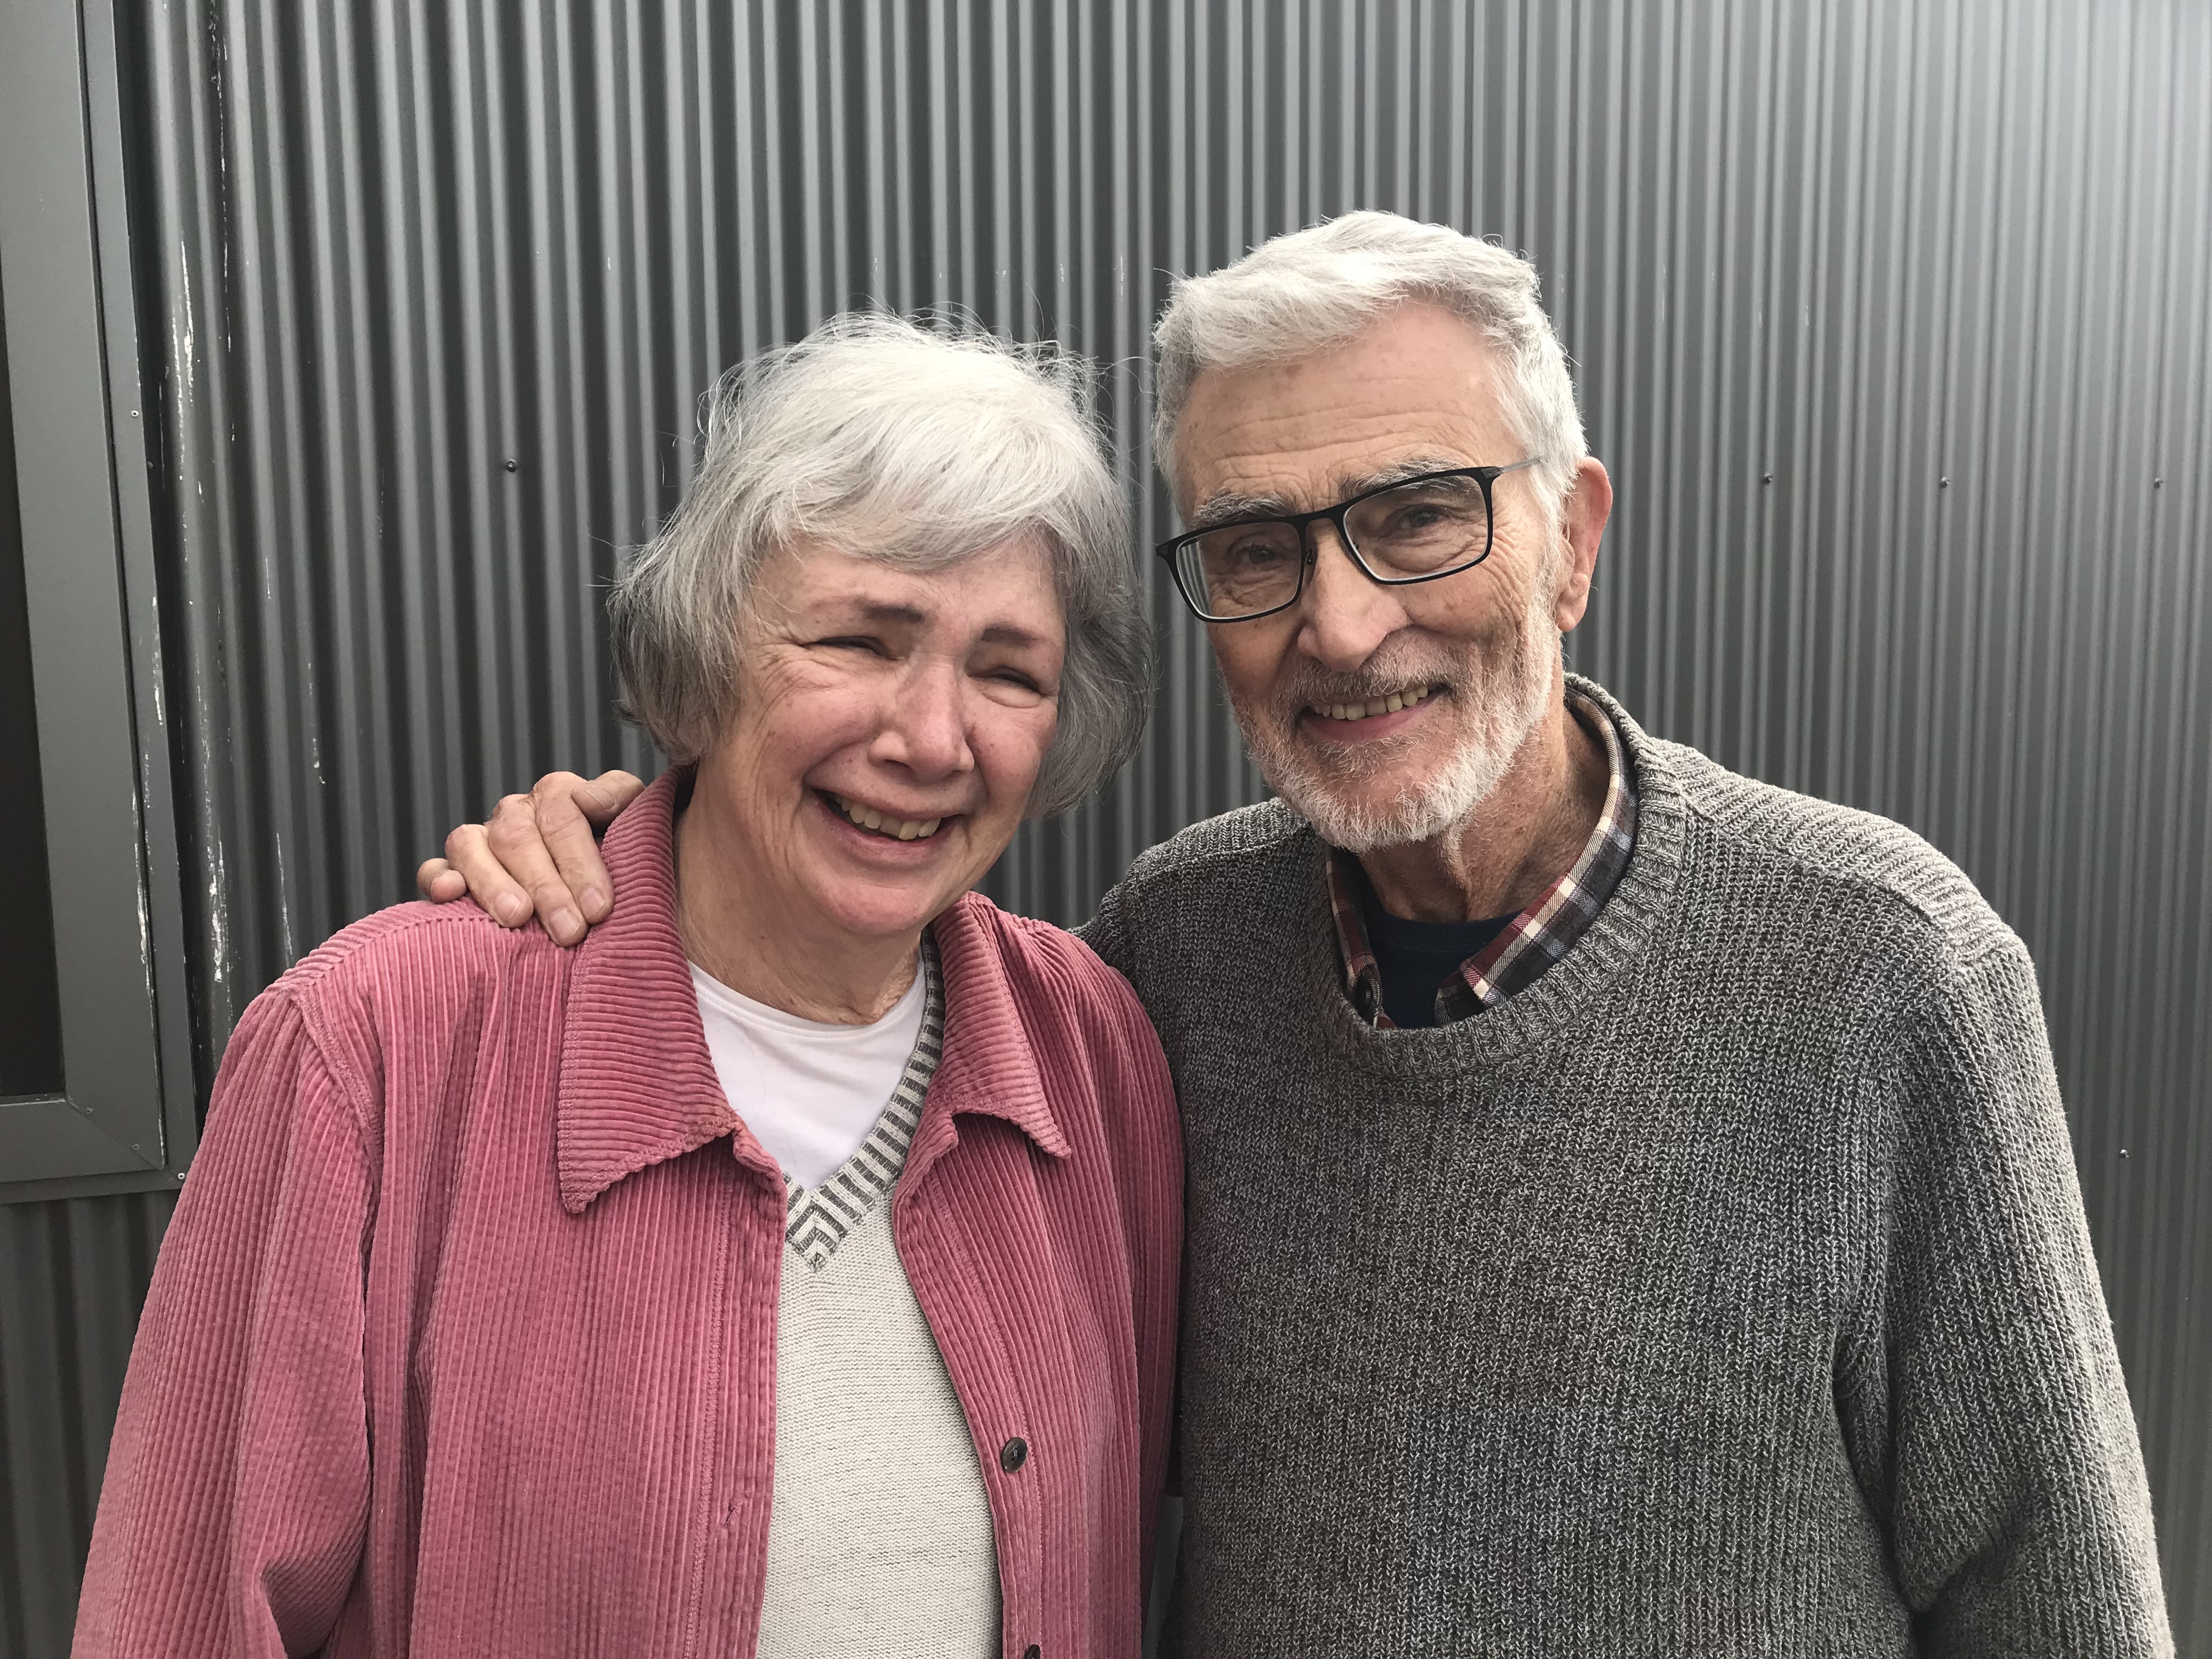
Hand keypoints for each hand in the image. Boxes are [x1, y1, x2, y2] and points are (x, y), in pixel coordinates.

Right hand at [417, 770, 645, 944]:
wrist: (601, 896)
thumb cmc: (625, 862)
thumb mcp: (635, 825)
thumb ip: (621, 799)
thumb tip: (590, 798)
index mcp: (559, 795)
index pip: (563, 812)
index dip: (580, 861)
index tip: (600, 908)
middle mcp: (517, 812)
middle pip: (519, 835)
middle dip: (547, 885)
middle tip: (571, 931)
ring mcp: (482, 839)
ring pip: (471, 845)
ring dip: (494, 883)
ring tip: (518, 918)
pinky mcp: (455, 870)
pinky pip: (436, 868)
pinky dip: (439, 879)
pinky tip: (449, 895)